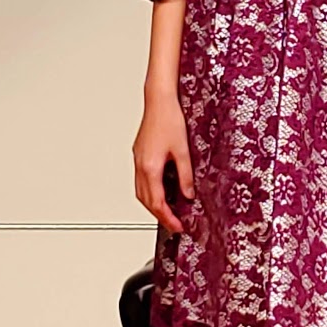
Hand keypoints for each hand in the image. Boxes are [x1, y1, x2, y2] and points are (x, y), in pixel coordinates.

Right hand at [132, 92, 194, 232]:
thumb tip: (188, 195)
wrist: (159, 100)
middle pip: (146, 201)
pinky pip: (141, 180)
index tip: (178, 226)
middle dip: (160, 216)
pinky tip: (161, 190)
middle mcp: (141, 166)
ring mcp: (138, 160)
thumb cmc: (170, 119)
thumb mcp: (183, 150)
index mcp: (150, 167)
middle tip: (174, 224)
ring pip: (141, 192)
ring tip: (168, 211)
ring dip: (153, 205)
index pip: (158, 202)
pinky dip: (150, 191)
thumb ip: (185, 175)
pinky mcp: (139, 154)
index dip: (168, 218)